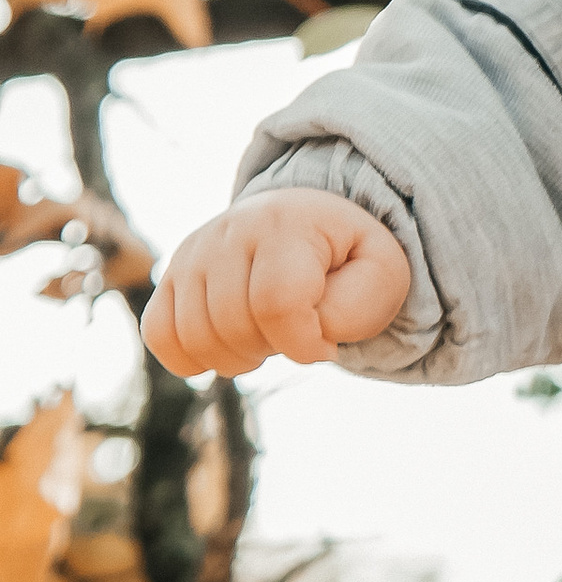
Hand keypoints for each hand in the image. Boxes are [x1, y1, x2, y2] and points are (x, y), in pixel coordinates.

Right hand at [142, 188, 411, 377]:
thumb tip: (307, 336)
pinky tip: (227, 348)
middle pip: (233, 326)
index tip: (327, 343)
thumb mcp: (382, 274)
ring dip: (237, 358)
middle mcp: (229, 231)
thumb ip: (359, 307)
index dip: (304, 343)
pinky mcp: (171, 276)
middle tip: (297, 334)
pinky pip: (159, 336)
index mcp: (286, 225)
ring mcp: (193, 252)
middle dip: (274, 349)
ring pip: (195, 337)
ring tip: (266, 336)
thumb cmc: (347, 258)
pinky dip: (192, 358)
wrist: (308, 223)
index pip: (276, 304)